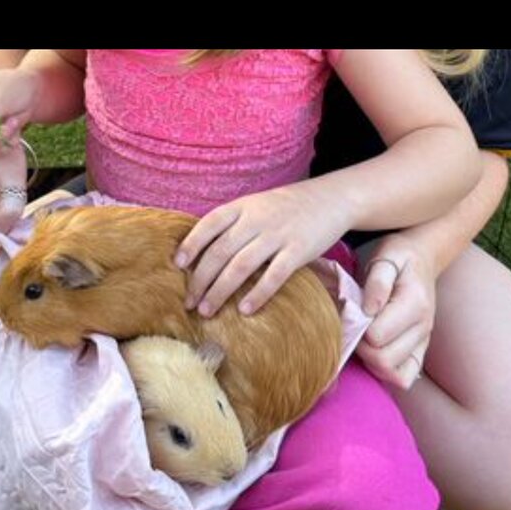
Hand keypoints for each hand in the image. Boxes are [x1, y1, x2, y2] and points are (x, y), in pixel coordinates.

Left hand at [175, 185, 350, 316]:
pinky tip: (244, 310)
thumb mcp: (257, 205)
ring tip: (207, 311)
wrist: (333, 198)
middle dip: (200, 280)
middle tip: (189, 302)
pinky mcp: (299, 250)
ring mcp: (278, 234)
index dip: (191, 244)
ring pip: (241, 266)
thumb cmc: (288, 208)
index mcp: (243, 206)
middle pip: (220, 251)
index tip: (177, 266)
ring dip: (220, 291)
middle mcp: (257, 219)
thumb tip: (202, 254)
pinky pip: (274, 276)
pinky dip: (257, 294)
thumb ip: (233, 224)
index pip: (209, 224)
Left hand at [356, 233, 436, 389]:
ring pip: (392, 374)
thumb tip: (368, 310)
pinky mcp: (420, 350)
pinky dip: (385, 373)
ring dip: (370, 361)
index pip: (376, 337)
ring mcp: (423, 341)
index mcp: (415, 304)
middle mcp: (424, 327)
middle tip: (352, 328)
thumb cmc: (398, 256)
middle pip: (383, 360)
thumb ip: (377, 282)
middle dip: (360, 348)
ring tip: (361, 337)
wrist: (422, 258)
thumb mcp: (386, 257)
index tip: (348, 314)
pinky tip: (373, 353)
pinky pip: (404, 378)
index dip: (356, 329)